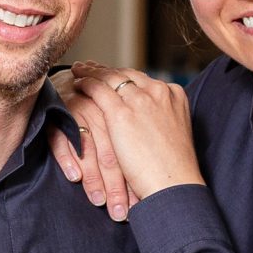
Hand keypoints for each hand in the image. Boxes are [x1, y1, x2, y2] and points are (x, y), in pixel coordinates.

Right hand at [51, 66, 135, 218]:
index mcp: (126, 113)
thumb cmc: (102, 111)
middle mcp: (105, 113)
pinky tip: (74, 177)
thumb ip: (135, 144)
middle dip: (118, 186)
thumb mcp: (123, 123)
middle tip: (121, 212)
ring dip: (94, 178)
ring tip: (99, 202)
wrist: (74, 82)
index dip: (135, 179)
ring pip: (89, 149)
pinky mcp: (60, 114)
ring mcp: (82, 111)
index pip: (132, 151)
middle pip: (113, 153)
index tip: (140, 206)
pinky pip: (61, 137)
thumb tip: (149, 185)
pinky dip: (68, 157)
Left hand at [53, 65, 202, 218]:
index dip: (125, 78)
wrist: (174, 184)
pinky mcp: (121, 113)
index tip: (112, 76)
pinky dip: (86, 83)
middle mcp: (159, 92)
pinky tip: (76, 83)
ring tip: (79, 69)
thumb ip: (161, 121)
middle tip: (92, 67)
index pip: (144, 81)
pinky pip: (98, 89)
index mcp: (175, 96)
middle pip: (127, 75)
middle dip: (107, 71)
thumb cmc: (174, 170)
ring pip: (111, 77)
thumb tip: (148, 123)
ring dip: (93, 72)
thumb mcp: (173, 135)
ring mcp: (140, 100)